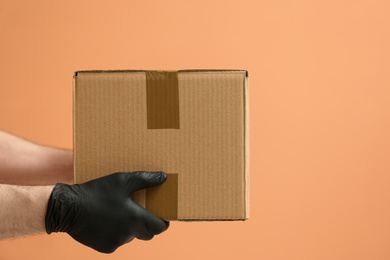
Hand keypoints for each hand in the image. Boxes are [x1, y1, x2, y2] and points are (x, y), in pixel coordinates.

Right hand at [45, 171, 169, 253]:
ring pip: (131, 237)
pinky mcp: (104, 248)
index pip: (159, 228)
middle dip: (147, 224)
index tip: (162, 216)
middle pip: (147, 234)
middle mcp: (128, 234)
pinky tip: (107, 220)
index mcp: (136, 219)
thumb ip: (145, 179)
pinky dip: (116, 233)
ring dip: (130, 228)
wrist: (68, 208)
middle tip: (141, 211)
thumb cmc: (97, 192)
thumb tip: (164, 177)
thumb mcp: (122, 180)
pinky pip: (117, 241)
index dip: (163, 222)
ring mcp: (116, 243)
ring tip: (119, 212)